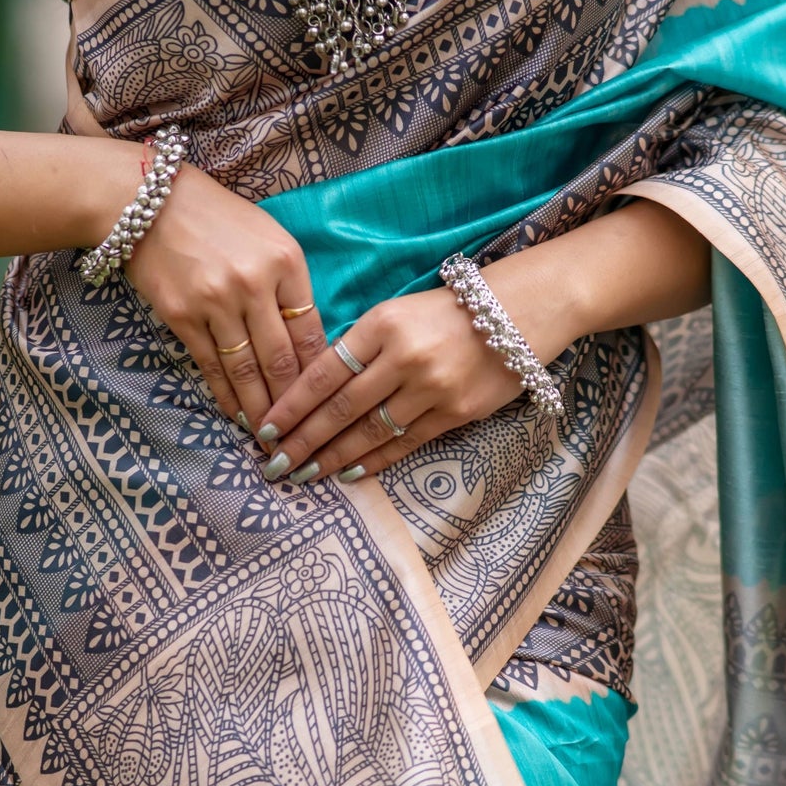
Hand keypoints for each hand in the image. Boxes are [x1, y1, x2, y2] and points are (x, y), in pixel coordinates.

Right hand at [120, 162, 326, 431]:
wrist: (147, 201)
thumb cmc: (216, 218)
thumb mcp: (267, 236)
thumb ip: (288, 283)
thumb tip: (305, 341)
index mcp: (285, 261)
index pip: (310, 331)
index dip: (319, 374)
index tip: (324, 402)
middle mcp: (254, 284)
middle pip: (282, 359)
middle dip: (292, 404)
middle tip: (300, 436)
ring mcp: (216, 302)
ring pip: (247, 370)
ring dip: (260, 408)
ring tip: (270, 435)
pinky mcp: (182, 316)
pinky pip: (211, 366)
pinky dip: (225, 395)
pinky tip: (235, 414)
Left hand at [252, 278, 562, 484]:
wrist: (521, 312)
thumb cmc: (448, 311)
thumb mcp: (397, 312)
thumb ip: (360, 346)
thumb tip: (314, 390)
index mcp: (381, 324)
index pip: (324, 372)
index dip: (291, 405)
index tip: (265, 427)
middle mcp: (404, 356)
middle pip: (340, 408)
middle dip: (301, 441)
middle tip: (273, 465)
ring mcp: (431, 388)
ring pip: (369, 432)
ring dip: (332, 458)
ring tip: (303, 475)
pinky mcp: (455, 412)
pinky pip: (404, 443)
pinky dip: (373, 460)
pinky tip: (348, 473)